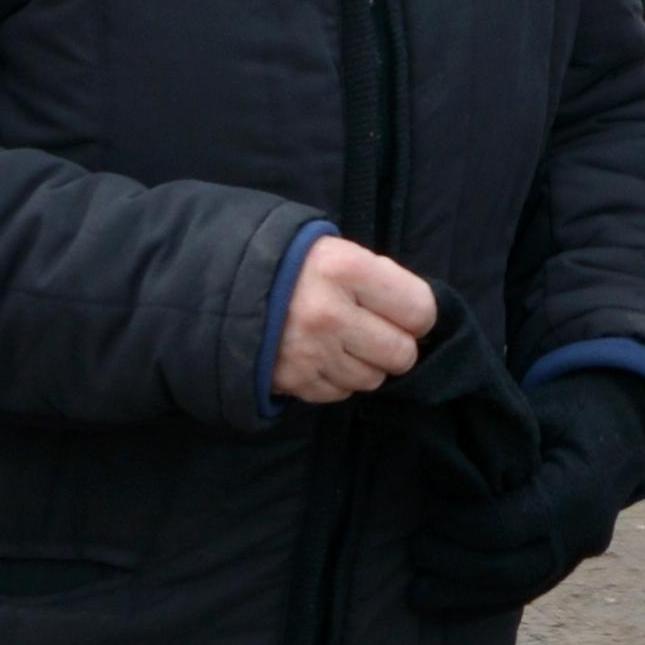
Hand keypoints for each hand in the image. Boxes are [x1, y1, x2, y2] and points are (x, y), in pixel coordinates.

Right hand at [275, 235, 435, 404]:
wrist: (225, 286)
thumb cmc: (295, 265)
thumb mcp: (337, 251)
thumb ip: (380, 279)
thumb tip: (420, 318)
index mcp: (345, 269)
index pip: (419, 310)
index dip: (418, 315)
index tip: (405, 313)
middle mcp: (329, 313)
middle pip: (402, 354)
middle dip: (395, 345)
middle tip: (375, 331)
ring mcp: (310, 352)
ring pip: (373, 379)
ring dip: (366, 365)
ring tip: (343, 341)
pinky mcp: (294, 380)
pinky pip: (341, 393)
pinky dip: (337, 379)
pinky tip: (321, 355)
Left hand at [409, 369, 644, 617]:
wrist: (620, 442)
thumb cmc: (570, 417)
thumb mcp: (539, 411)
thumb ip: (495, 437)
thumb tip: (434, 455)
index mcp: (577, 490)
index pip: (508, 524)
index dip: (460, 523)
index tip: (430, 508)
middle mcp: (580, 534)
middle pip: (509, 569)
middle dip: (454, 564)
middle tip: (415, 547)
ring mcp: (574, 560)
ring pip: (514, 593)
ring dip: (460, 595)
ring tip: (415, 590)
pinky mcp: (562, 572)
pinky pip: (519, 598)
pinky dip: (477, 604)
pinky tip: (439, 603)